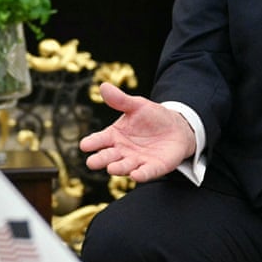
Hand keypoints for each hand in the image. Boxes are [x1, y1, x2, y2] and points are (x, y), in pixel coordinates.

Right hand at [79, 82, 195, 182]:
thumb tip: (103, 86)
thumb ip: (120, 100)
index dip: (92, 142)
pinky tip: (136, 175)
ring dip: (118, 168)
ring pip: (125, 166)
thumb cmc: (152, 116)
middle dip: (100, 160)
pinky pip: (146, 172)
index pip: (100, 139)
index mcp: (114, 135)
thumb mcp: (137, 105)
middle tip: (91, 162)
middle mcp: (123, 151)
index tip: (84, 145)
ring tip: (111, 169)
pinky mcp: (154, 167)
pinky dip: (141, 175)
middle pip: (108, 156)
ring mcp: (137, 161)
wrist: (177, 128)